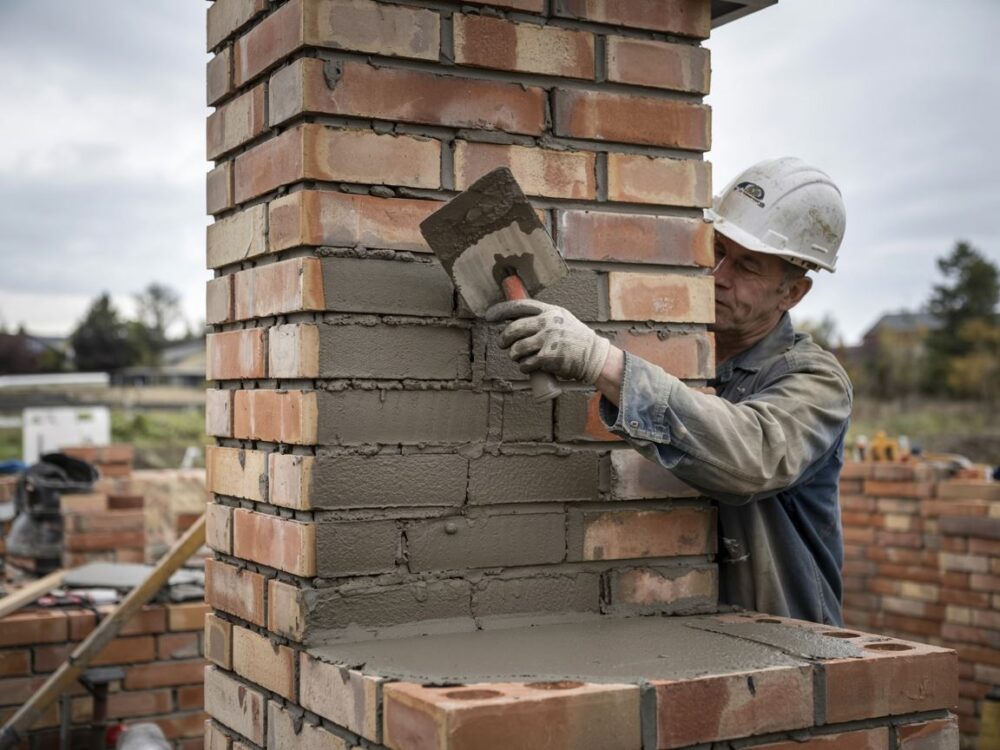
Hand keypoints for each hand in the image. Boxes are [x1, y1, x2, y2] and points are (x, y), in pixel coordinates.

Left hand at [486, 300, 609, 383]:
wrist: (593, 356)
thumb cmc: (575, 339)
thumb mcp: (561, 319)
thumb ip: (542, 318)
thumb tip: (514, 321)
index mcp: (550, 311)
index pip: (519, 306)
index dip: (501, 310)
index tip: (489, 316)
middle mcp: (548, 322)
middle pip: (513, 328)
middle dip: (504, 338)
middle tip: (502, 343)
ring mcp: (548, 339)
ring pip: (517, 348)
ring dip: (514, 355)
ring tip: (518, 357)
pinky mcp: (548, 357)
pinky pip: (526, 363)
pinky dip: (524, 367)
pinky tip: (527, 367)